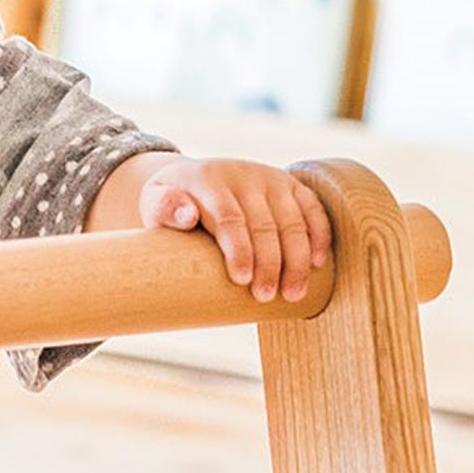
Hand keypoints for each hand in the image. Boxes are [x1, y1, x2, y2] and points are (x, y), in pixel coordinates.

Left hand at [136, 157, 330, 304]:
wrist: (192, 178)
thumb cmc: (172, 203)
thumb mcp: (155, 203)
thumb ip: (165, 209)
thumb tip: (186, 217)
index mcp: (210, 180)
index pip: (229, 217)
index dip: (239, 249)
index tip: (243, 280)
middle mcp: (244, 175)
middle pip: (264, 224)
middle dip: (269, 263)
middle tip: (266, 296)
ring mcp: (271, 179)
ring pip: (293, 221)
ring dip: (297, 259)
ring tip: (293, 294)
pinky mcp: (290, 185)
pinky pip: (312, 209)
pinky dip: (319, 236)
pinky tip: (318, 264)